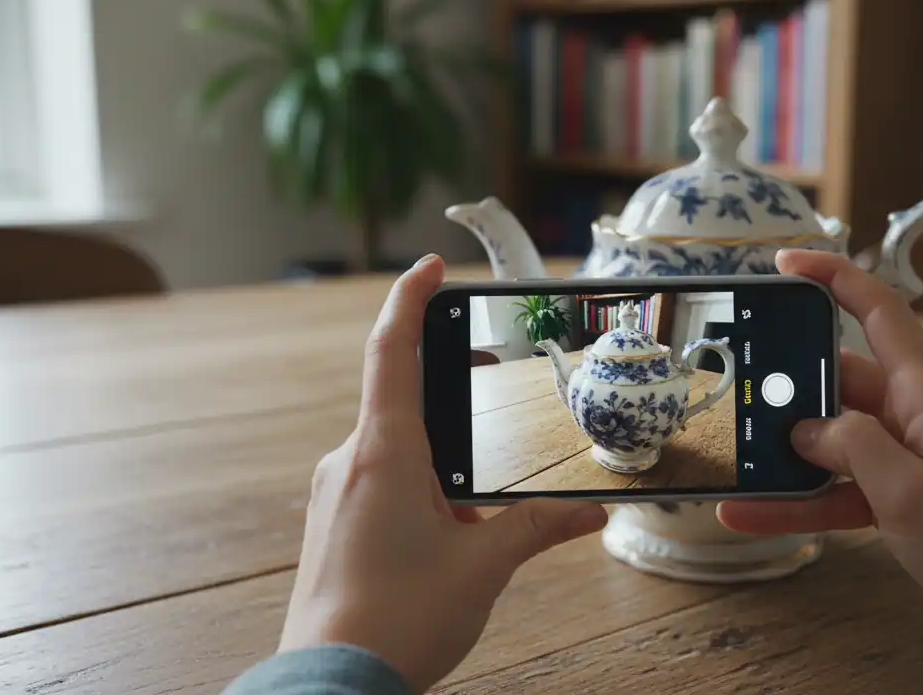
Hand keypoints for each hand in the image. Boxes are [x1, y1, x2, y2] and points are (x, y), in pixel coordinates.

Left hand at [279, 254, 607, 692]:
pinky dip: (417, 481)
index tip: (430, 268)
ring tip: (479, 484)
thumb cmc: (399, 621)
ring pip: (391, 444)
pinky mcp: (333, 524)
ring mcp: (335, 493)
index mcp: (384, 452)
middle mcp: (350, 461)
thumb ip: (539, 528)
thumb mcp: (484, 567)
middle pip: (398, 393)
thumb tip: (592, 512)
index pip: (391, 350)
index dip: (410, 300)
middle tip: (490, 375)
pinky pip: (378, 479)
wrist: (330, 684)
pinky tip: (447, 527)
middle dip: (447, 380)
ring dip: (437, 446)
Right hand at [718, 249, 922, 693]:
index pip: (878, 311)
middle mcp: (914, 414)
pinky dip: (797, 500)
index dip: (833, 276)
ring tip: (730, 456)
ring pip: (830, 439)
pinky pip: (836, 488)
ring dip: (784, 452)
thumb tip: (805, 429)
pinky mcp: (899, 496)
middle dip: (786, 381)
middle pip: (838, 378)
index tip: (783, 262)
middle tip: (731, 386)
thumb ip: (853, 449)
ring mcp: (906, 456)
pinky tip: (747, 514)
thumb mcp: (911, 494)